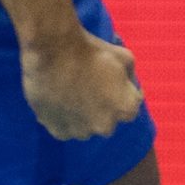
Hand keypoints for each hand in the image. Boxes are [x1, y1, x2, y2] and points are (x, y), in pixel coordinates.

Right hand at [20, 31, 142, 141]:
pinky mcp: (59, 132)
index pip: (130, 106)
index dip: (121, 92)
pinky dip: (64, 119)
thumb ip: (131, 77)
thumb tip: (129, 86)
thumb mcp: (125, 57)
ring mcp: (81, 132)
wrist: (53, 52)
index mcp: (126, 108)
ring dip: (83, 115)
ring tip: (72, 94)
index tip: (112, 83)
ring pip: (86, 126)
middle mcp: (106, 126)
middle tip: (90, 87)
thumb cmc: (91, 52)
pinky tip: (59, 101)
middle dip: (103, 106)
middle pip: (107, 118)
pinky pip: (65, 129)